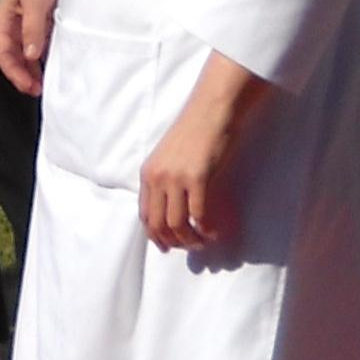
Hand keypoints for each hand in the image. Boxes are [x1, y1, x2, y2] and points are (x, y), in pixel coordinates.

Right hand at [0, 0, 60, 93]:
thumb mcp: (34, 1)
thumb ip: (32, 30)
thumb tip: (30, 57)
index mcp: (5, 17)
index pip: (3, 51)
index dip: (13, 71)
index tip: (28, 86)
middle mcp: (17, 22)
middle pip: (15, 54)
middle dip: (24, 73)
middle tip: (39, 90)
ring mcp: (33, 21)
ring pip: (30, 50)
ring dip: (36, 67)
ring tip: (47, 82)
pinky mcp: (48, 17)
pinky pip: (45, 41)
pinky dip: (48, 54)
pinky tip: (56, 63)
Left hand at [138, 54, 274, 250]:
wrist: (211, 110)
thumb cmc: (194, 130)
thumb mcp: (169, 156)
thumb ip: (166, 178)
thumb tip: (173, 206)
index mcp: (148, 173)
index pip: (145, 214)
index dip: (154, 235)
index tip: (166, 246)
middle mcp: (157, 177)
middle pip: (158, 224)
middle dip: (173, 243)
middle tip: (189, 248)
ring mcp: (175, 178)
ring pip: (177, 225)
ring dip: (190, 240)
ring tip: (203, 242)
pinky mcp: (197, 178)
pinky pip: (198, 216)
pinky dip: (206, 229)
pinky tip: (214, 232)